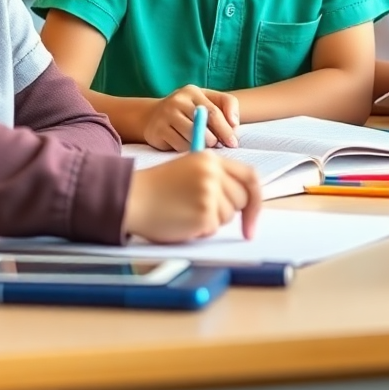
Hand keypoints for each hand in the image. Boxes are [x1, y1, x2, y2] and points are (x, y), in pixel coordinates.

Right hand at [123, 152, 261, 242]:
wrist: (133, 198)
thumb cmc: (158, 188)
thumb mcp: (189, 170)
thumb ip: (216, 178)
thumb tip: (244, 198)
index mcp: (210, 159)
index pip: (250, 177)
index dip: (256, 199)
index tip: (252, 218)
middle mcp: (212, 173)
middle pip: (243, 199)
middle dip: (230, 211)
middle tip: (205, 214)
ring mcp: (209, 193)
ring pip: (229, 216)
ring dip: (212, 220)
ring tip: (186, 211)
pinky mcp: (204, 213)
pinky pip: (214, 228)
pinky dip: (200, 230)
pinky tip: (182, 220)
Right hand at [143, 84, 239, 150]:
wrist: (153, 116)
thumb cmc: (188, 110)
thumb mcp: (207, 100)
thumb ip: (227, 105)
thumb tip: (234, 124)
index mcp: (192, 91)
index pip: (213, 112)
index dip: (226, 129)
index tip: (233, 143)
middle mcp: (177, 100)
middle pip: (202, 124)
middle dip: (215, 139)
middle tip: (219, 146)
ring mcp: (165, 115)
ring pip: (191, 136)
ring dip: (202, 145)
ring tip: (204, 145)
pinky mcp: (158, 130)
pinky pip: (179, 145)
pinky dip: (188, 149)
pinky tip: (189, 147)